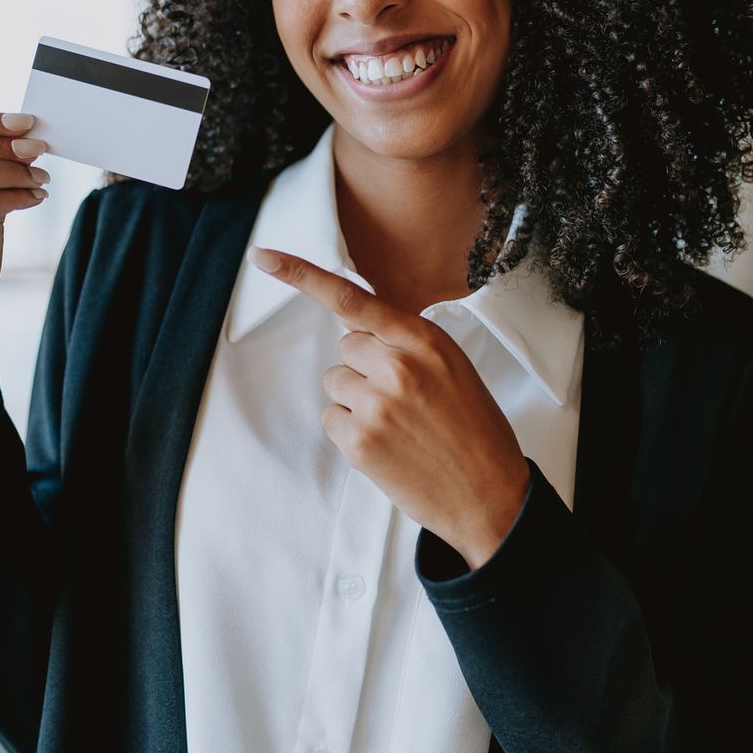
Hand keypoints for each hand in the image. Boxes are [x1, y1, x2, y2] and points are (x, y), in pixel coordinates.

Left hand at [250, 247, 530, 568]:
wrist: (489, 494)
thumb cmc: (474, 428)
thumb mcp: (452, 367)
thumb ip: (405, 340)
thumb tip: (352, 318)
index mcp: (425, 341)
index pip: (352, 298)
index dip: (301, 275)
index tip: (263, 258)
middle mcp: (398, 366)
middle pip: (346, 346)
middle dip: (364, 367)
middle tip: (403, 398)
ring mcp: (376, 405)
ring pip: (335, 382)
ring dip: (356, 400)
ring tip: (398, 424)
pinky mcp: (359, 442)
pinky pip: (332, 418)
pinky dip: (351, 432)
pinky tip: (387, 446)